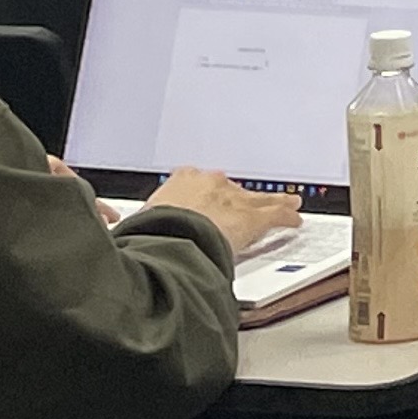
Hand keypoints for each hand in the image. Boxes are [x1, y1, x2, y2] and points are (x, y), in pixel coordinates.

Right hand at [141, 171, 301, 251]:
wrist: (170, 238)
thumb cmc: (150, 232)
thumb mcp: (140, 223)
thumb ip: (145, 225)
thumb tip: (123, 239)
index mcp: (182, 180)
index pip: (197, 182)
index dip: (205, 196)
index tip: (205, 203)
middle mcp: (212, 183)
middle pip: (232, 189)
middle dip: (240, 198)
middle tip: (245, 207)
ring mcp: (235, 198)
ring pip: (260, 198)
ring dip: (274, 202)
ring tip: (287, 203)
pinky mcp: (253, 217)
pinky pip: (276, 215)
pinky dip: (286, 218)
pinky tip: (294, 221)